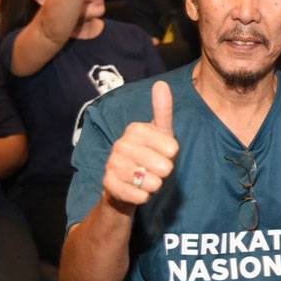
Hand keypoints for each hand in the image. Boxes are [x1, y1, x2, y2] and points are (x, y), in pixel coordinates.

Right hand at [103, 81, 177, 207]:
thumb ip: (163, 110)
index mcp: (135, 129)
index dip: (172, 155)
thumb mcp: (161, 133)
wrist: (126, 185)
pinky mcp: (108, 185)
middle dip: (164, 172)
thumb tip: (161, 83)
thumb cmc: (150, 155)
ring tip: (147, 179)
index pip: (172, 147)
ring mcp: (112, 164)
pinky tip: (139, 191)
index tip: (164, 153)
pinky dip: (144, 197)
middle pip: (163, 166)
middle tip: (156, 169)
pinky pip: (139, 196)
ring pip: (151, 182)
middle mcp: (120, 144)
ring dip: (154, 185)